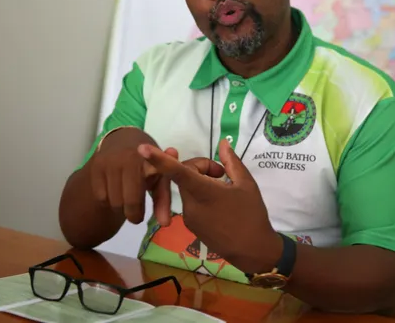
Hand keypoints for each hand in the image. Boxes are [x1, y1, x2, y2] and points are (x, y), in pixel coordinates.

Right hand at [88, 128, 223, 225]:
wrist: (123, 140)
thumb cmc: (147, 164)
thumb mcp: (159, 178)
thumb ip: (164, 199)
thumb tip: (165, 225)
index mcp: (148, 161)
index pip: (146, 187)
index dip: (143, 207)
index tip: (143, 221)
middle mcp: (127, 159)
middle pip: (126, 202)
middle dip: (132, 213)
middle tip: (137, 217)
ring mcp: (109, 161)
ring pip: (112, 201)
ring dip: (120, 208)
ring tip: (127, 203)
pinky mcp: (95, 166)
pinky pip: (100, 196)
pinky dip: (107, 200)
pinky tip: (115, 192)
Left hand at [138, 139, 281, 273]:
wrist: (252, 251)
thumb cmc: (252, 215)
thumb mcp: (246, 184)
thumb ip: (231, 162)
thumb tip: (223, 143)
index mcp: (204, 192)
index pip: (177, 172)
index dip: (159, 159)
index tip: (142, 149)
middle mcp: (190, 205)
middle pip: (184, 175)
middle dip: (200, 168)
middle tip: (222, 173)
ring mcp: (189, 217)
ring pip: (187, 189)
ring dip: (200, 181)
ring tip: (224, 188)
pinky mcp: (191, 226)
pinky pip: (190, 202)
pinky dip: (200, 195)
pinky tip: (219, 203)